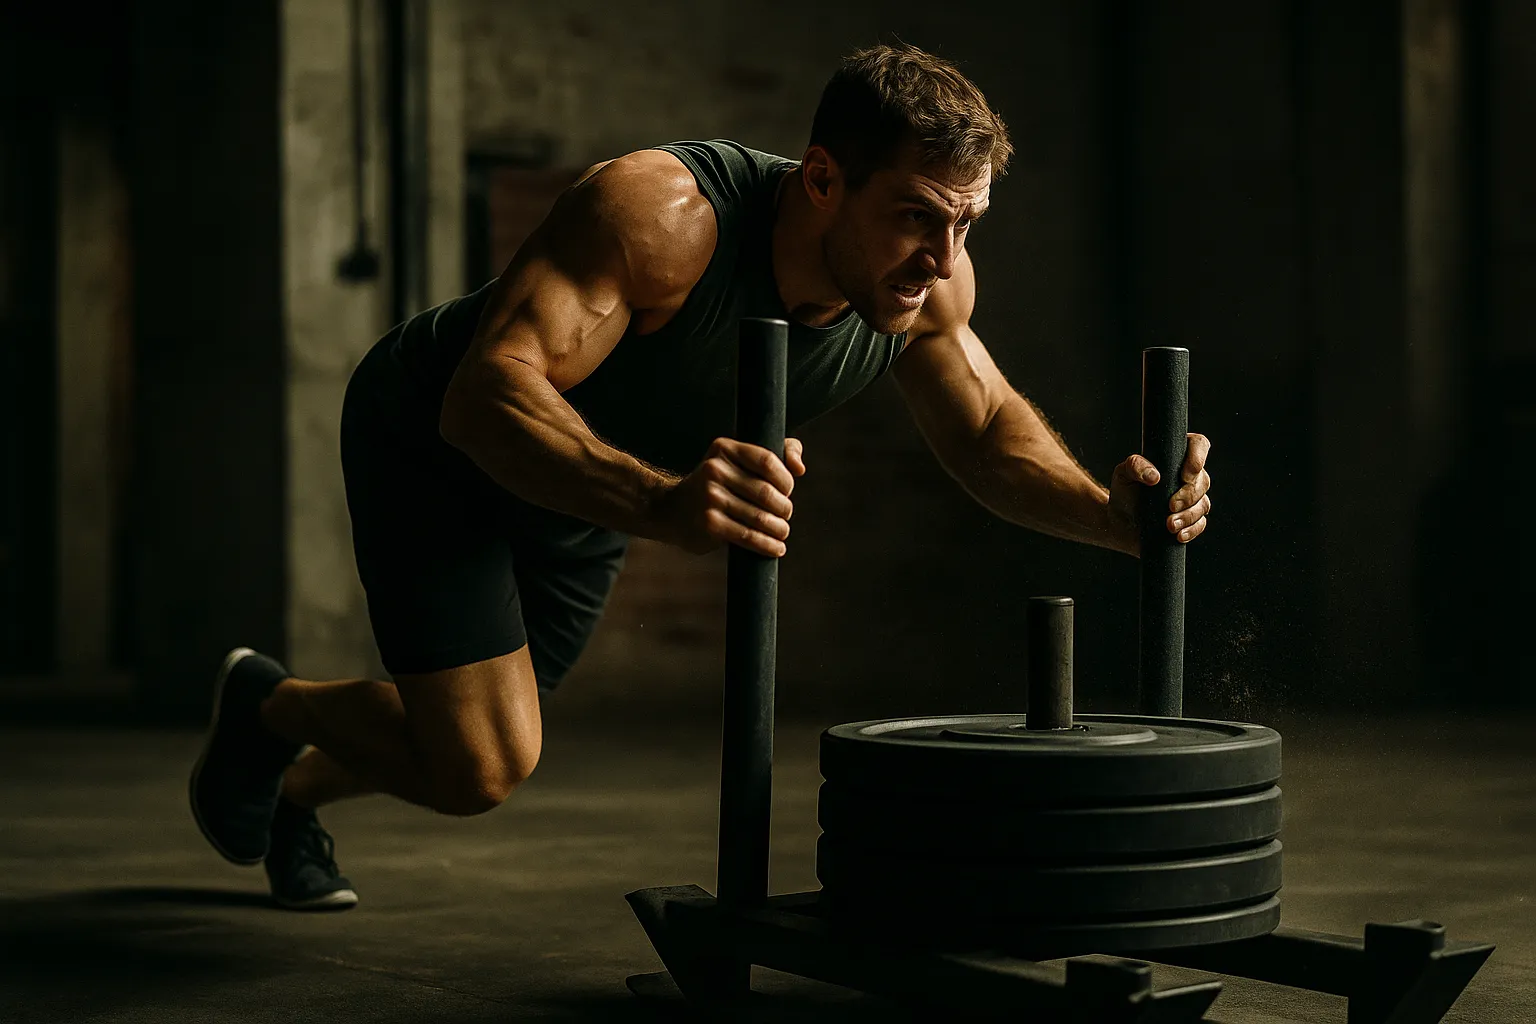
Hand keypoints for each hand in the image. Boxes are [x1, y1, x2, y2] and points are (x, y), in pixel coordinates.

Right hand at [651, 437, 806, 556]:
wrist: (671, 509)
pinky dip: (767, 545)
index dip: (786, 479)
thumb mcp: (738, 460)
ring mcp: (710, 498)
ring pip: (760, 517)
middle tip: (785, 515)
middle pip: (767, 492)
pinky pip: (748, 536)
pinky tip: (776, 548)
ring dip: (779, 529)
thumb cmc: (716, 484)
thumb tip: (799, 468)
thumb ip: (777, 453)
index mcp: (724, 449)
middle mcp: (714, 470)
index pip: (767, 461)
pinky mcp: (709, 523)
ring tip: (782, 532)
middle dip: (784, 508)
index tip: (787, 491)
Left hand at [1107, 433, 1211, 552]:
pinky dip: (1191, 530)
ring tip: (1169, 525)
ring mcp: (1192, 499)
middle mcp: (1188, 476)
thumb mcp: (1123, 474)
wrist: (1120, 522)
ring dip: (1188, 516)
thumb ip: (1135, 466)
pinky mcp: (1191, 520)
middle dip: (1189, 495)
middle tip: (1170, 505)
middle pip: (1203, 480)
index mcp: (1176, 458)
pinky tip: (1178, 535)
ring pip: (1203, 504)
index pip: (1198, 445)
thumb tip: (1155, 477)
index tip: (1184, 476)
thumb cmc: (1124, 491)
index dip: (1198, 457)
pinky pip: (1200, 524)